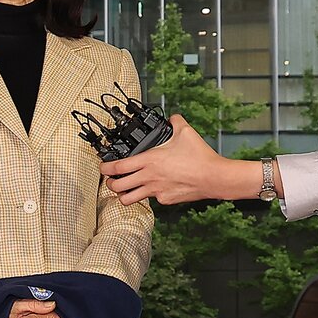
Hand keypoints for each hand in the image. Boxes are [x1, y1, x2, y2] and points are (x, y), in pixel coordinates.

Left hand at [100, 114, 237, 204]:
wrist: (214, 178)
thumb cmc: (200, 157)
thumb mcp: (186, 132)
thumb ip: (175, 121)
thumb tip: (173, 117)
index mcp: (149, 161)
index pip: (118, 167)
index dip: (106, 168)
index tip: (103, 166)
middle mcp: (149, 178)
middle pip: (117, 187)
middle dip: (110, 183)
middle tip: (111, 179)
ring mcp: (156, 191)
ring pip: (129, 199)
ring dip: (123, 194)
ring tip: (125, 188)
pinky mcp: (165, 200)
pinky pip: (150, 199)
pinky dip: (147, 195)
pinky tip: (152, 188)